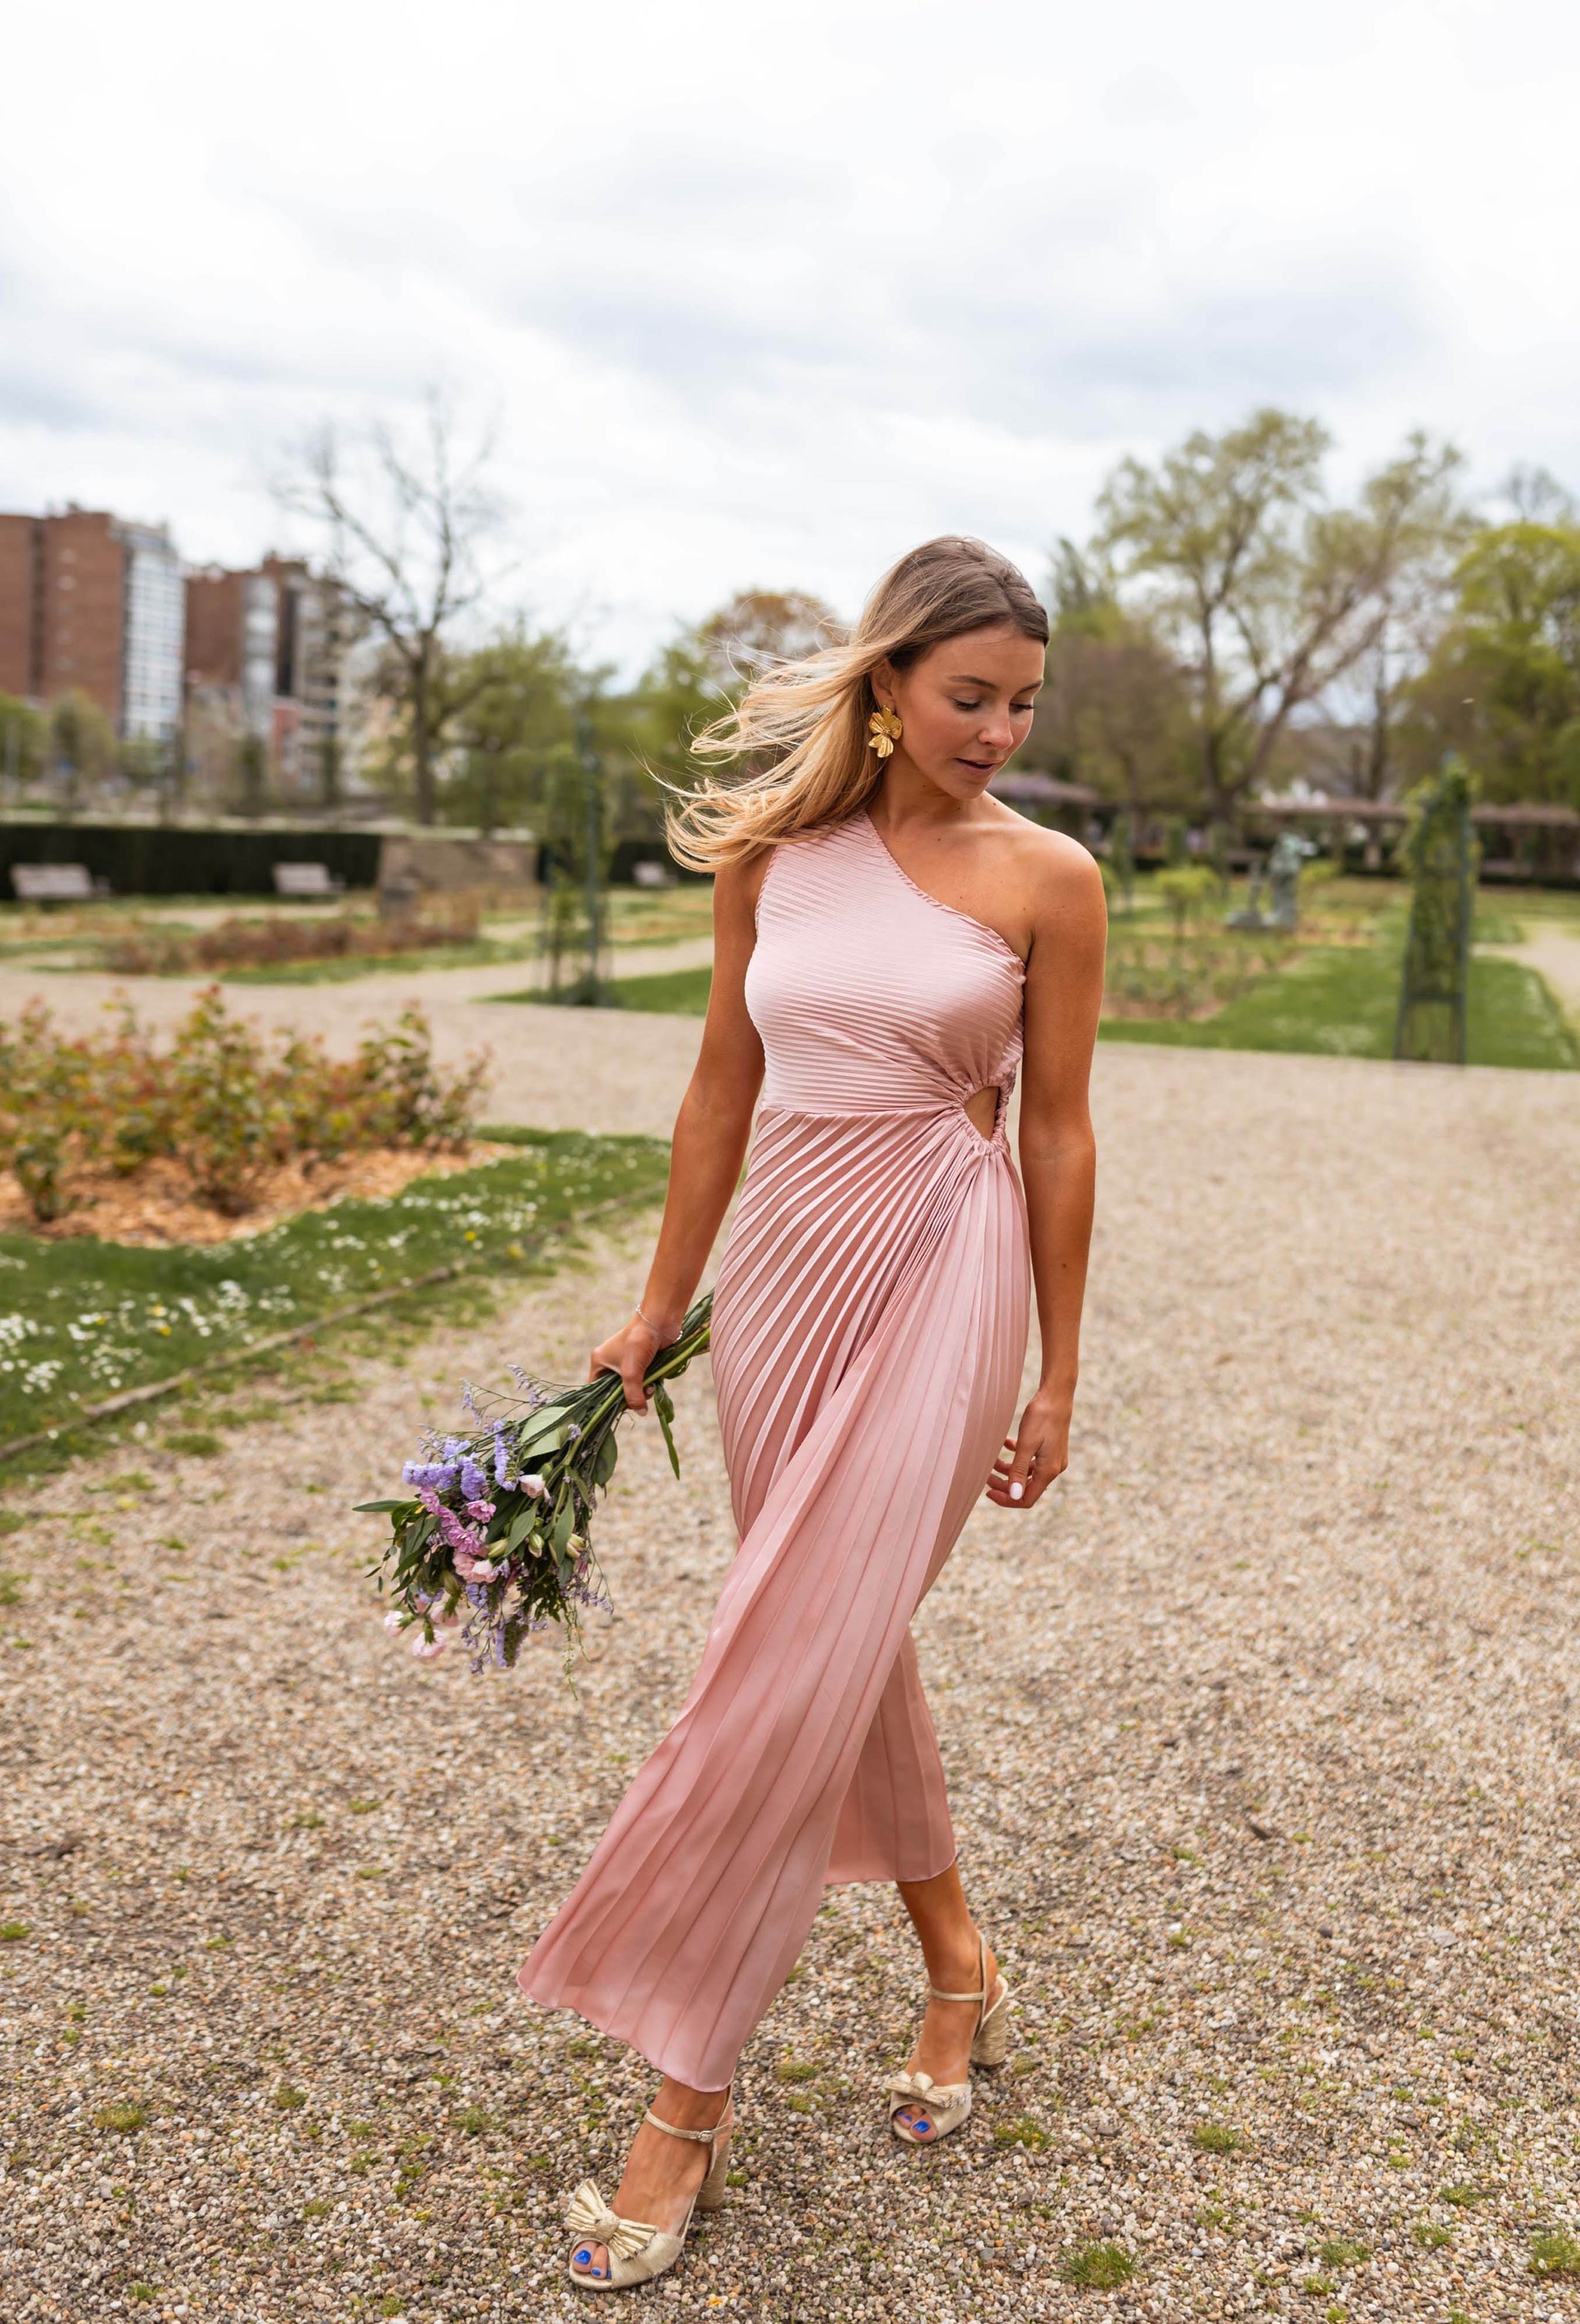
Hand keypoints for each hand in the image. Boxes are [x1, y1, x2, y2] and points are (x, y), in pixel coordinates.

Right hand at [589, 1311, 671, 1413]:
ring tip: (649, 1387)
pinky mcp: (642, 1362)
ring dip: (641, 1391)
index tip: (617, 1409)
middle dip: (628, 1396)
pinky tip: (655, 1383)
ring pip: (631, 1387)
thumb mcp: (631, 1373)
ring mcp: (627, 1362)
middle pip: (615, 1390)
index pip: (595, 1389)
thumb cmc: (638, 1343)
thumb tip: (641, 1412)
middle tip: (639, 1398)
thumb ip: (633, 1395)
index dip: (605, 1401)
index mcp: (600, 1362)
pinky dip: (648, 1384)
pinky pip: (642, 1380)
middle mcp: (611, 1362)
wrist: (659, 1322)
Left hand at [985, 1385, 1071, 1508]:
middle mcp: (1053, 1468)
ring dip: (1008, 1469)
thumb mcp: (1026, 1444)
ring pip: (1026, 1473)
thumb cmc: (1041, 1417)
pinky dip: (1017, 1457)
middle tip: (985, 1474)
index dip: (1006, 1499)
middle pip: (1025, 1487)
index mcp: (1048, 1471)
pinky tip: (1006, 1444)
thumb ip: (1019, 1470)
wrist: (1057, 1395)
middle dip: (1004, 1483)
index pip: (1026, 1499)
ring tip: (991, 1457)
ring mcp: (1052, 1459)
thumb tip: (1015, 1496)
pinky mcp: (1049, 1449)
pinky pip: (1030, 1460)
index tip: (987, 1491)